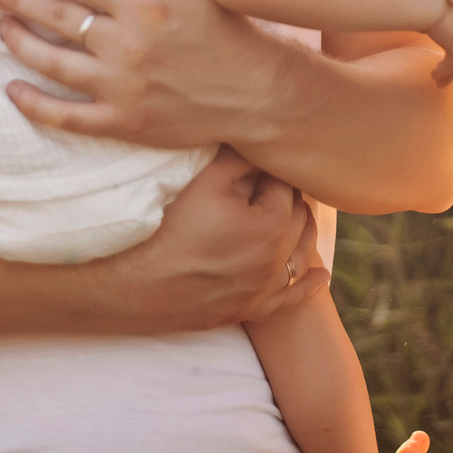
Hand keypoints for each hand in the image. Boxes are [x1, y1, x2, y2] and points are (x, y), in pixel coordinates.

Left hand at [0, 0, 298, 151]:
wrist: (256, 93)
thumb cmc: (225, 27)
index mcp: (144, 4)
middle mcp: (128, 45)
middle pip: (56, 16)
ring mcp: (123, 88)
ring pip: (53, 63)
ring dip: (19, 42)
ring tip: (1, 24)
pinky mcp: (123, 122)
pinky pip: (66, 116)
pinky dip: (34, 104)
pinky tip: (13, 88)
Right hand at [88, 146, 324, 332]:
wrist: (132, 286)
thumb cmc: (166, 228)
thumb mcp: (205, 180)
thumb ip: (241, 158)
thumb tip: (261, 142)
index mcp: (273, 226)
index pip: (285, 185)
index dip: (270, 170)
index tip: (258, 162)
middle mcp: (277, 262)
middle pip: (297, 219)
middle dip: (289, 197)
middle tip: (271, 181)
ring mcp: (263, 291)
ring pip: (299, 257)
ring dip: (302, 233)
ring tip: (300, 215)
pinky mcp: (247, 311)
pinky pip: (289, 299)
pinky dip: (307, 285)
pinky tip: (320, 276)